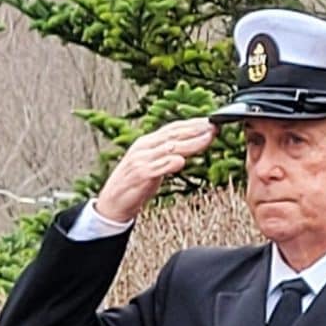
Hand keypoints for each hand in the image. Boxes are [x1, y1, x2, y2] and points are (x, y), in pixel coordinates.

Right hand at [89, 119, 219, 224]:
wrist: (112, 203)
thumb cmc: (134, 183)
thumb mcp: (152, 164)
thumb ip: (168, 154)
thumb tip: (189, 148)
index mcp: (146, 143)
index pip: (172, 128)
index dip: (192, 124)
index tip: (211, 122)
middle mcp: (143, 148)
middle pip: (173, 135)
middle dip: (196, 130)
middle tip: (213, 128)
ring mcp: (141, 161)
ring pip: (170, 148)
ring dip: (190, 144)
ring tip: (207, 140)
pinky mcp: (139, 176)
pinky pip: (157, 167)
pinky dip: (170, 163)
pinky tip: (181, 161)